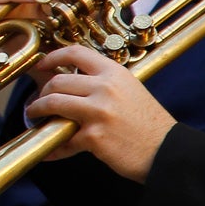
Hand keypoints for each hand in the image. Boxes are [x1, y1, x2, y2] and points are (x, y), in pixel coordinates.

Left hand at [23, 44, 175, 180]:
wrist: (169, 152)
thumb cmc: (148, 124)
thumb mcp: (130, 90)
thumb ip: (102, 83)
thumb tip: (70, 82)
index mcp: (114, 73)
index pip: (75, 53)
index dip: (52, 57)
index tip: (41, 65)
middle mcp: (105, 88)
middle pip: (57, 82)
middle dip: (42, 93)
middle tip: (38, 102)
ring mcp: (98, 112)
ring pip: (52, 104)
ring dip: (37, 111)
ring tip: (35, 117)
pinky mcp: (94, 136)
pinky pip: (62, 139)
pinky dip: (52, 146)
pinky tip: (49, 150)